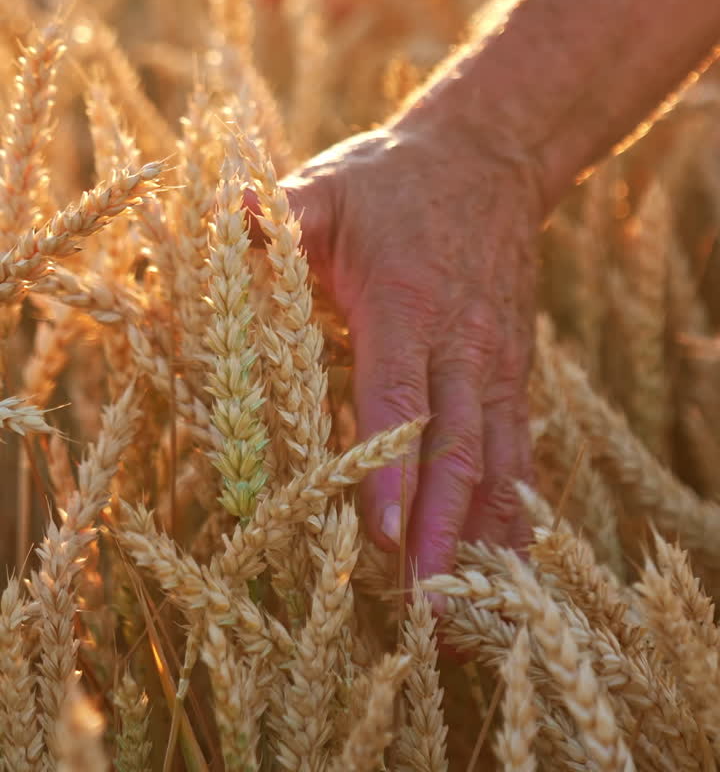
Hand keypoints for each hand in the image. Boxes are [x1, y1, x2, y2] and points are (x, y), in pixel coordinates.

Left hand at [262, 115, 540, 580]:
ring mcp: (496, 361)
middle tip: (421, 608)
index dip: (389, 466)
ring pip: (494, 462)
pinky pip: (518, 451)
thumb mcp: (327, 186)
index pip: (398, 394)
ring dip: (478, 539)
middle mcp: (460, 341)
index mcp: (405, 300)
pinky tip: (507, 568)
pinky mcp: (514, 372)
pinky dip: (514, 512)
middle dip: (437, 530)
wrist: (485, 158)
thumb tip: (223, 220)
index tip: (383, 534)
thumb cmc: (391, 180)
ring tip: (461, 613)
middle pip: (453, 447)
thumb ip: (278, 215)